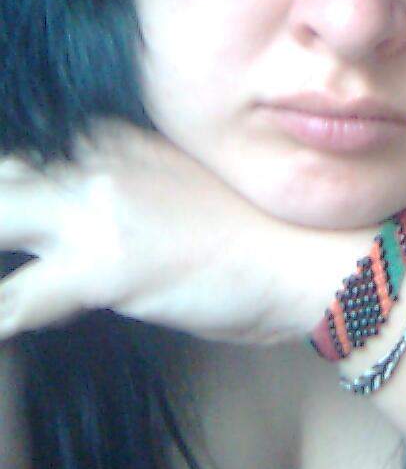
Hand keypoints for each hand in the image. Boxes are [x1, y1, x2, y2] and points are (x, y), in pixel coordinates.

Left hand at [0, 125, 367, 345]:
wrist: (312, 257)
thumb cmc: (253, 233)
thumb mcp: (170, 185)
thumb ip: (110, 186)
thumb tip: (62, 220)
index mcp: (107, 138)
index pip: (16, 151)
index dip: (8, 188)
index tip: (13, 218)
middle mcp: (92, 160)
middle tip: (7, 244)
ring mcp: (94, 209)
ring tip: (6, 294)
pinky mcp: (102, 266)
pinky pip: (12, 302)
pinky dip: (5, 321)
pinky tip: (11, 330)